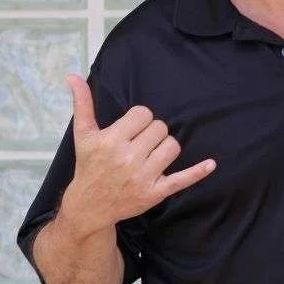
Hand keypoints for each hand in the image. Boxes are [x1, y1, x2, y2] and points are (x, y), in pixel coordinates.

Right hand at [61, 74, 215, 232]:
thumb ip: (83, 104)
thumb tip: (73, 76)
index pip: (144, 114)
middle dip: (151, 134)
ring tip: (149, 156)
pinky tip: (211, 164)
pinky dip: (197, 172)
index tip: (130, 130)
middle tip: (138, 145)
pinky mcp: (154, 193)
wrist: (89, 206)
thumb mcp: (83, 135)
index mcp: (110, 140)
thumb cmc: (89, 165)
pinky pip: (181, 179)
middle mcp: (127, 158)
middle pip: (160, 128)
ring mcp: (142, 177)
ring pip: (172, 146)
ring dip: (164, 148)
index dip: (139, 120)